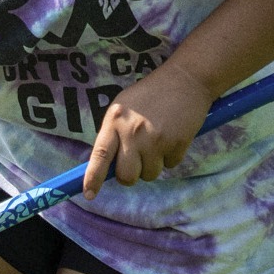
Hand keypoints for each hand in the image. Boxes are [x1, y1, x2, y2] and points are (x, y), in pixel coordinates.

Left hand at [82, 63, 213, 199]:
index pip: (99, 156)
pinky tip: (171, 136)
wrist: (185, 79)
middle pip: (126, 176)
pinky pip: (170, 165)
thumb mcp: (122, 108)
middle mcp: (133, 132)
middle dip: (130, 175)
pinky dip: (171, 156)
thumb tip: (107, 166)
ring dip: (152, 165)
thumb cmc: (148, 94)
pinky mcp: (178, 143)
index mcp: (114, 121)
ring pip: (150, 174)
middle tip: (136, 162)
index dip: (93, 178)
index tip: (88, 194)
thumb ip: (113, 134)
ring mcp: (156, 139)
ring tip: (156, 141)